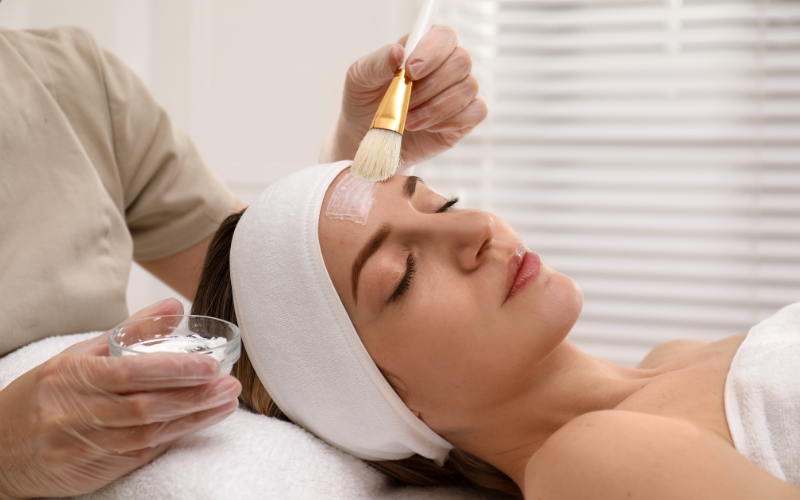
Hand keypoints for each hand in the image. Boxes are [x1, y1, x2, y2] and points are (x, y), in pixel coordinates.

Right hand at [0, 299, 240, 498]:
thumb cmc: (44, 394)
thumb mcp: (78, 355)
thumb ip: (130, 331)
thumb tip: (175, 307)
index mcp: (69, 375)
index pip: (129, 372)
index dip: (172, 370)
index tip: (209, 365)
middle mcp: (71, 412)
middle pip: (143, 407)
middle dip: (192, 397)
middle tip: (228, 385)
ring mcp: (78, 446)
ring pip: (145, 435)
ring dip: (191, 420)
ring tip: (225, 403)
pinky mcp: (87, 471)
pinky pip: (136, 455)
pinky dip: (170, 440)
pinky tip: (196, 425)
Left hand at [327, 25, 487, 166]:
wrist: (366, 139)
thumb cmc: (364, 102)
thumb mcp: (359, 79)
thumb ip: (378, 62)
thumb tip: (398, 51)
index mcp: (423, 48)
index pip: (443, 36)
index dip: (432, 51)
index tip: (411, 71)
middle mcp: (446, 66)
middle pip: (461, 61)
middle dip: (430, 86)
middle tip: (404, 103)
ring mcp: (458, 92)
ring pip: (467, 88)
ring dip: (435, 107)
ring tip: (407, 120)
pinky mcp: (464, 118)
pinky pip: (475, 112)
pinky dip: (450, 121)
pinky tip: (427, 127)